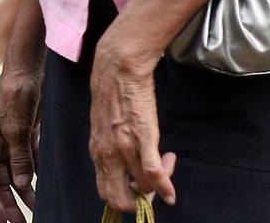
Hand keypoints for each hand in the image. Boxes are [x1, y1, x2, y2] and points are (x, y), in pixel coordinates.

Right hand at [0, 68, 42, 222]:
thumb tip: (22, 185)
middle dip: (9, 205)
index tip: (3, 221)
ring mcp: (11, 145)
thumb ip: (19, 158)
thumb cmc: (14, 96)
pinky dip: (36, 179)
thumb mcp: (16, 128)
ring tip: (37, 212)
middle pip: (0, 183)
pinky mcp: (26, 140)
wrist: (29, 73)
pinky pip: (30, 165)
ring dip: (25, 195)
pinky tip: (45, 191)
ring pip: (16, 177)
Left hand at [89, 30, 175, 212]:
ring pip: (141, 187)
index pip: (106, 193)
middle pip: (119, 200)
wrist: (118, 67)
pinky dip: (165, 187)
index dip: (125, 198)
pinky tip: (172, 192)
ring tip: (167, 161)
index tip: (140, 187)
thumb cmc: (112, 94)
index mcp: (97, 152)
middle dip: (139, 202)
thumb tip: (125, 166)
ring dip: (158, 186)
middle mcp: (107, 154)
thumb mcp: (104, 126)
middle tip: (155, 187)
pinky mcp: (142, 136)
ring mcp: (124, 147)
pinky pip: (153, 173)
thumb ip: (111, 148)